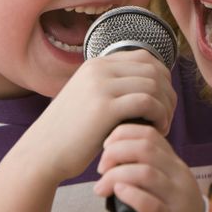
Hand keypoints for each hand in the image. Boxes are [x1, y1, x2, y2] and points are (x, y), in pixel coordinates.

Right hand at [24, 50, 176, 185]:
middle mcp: (99, 68)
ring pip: (153, 85)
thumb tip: (151, 86)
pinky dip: (160, 116)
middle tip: (167, 116)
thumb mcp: (90, 99)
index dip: (163, 78)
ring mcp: (101, 85)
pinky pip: (147, 102)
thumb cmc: (71, 134)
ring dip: (166, 106)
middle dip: (168, 93)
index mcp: (97, 64)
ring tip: (163, 125)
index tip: (164, 101)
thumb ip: (114, 88)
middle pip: (154, 70)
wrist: (43, 153)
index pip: (146, 58)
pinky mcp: (104, 107)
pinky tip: (158, 130)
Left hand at [94, 124, 203, 211]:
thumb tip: (112, 155)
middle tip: (101, 168)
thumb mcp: (166, 184)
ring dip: (115, 176)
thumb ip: (148, 167)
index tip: (106, 147)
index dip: (122, 134)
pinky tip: (118, 194)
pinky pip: (150, 204)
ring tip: (101, 188)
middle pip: (145, 148)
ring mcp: (177, 198)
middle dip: (115, 153)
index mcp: (175, 163)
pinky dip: (130, 195)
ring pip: (146, 173)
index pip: (149, 134)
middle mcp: (179, 176)